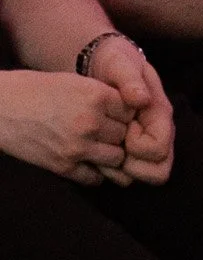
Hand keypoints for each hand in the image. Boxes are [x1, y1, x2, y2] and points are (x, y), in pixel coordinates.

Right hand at [0, 68, 139, 186]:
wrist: (0, 108)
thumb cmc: (35, 90)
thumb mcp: (74, 82)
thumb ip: (102, 95)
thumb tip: (129, 110)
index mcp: (96, 95)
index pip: (132, 111)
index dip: (124, 114)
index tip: (116, 115)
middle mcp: (91, 122)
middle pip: (126, 135)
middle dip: (119, 134)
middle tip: (106, 132)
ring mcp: (78, 147)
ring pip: (116, 158)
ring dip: (110, 154)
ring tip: (97, 147)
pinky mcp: (63, 166)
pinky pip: (94, 178)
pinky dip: (95, 173)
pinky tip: (86, 162)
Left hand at [86, 36, 174, 184]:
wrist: (104, 63)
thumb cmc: (114, 62)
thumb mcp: (120, 63)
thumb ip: (130, 80)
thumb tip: (141, 100)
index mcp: (160, 113)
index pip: (159, 148)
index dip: (139, 147)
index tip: (124, 131)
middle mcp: (158, 132)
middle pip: (159, 171)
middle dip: (134, 168)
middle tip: (114, 151)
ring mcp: (146, 142)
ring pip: (147, 177)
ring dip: (124, 174)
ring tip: (105, 157)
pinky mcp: (132, 149)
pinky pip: (130, 174)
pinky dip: (115, 172)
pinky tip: (99, 157)